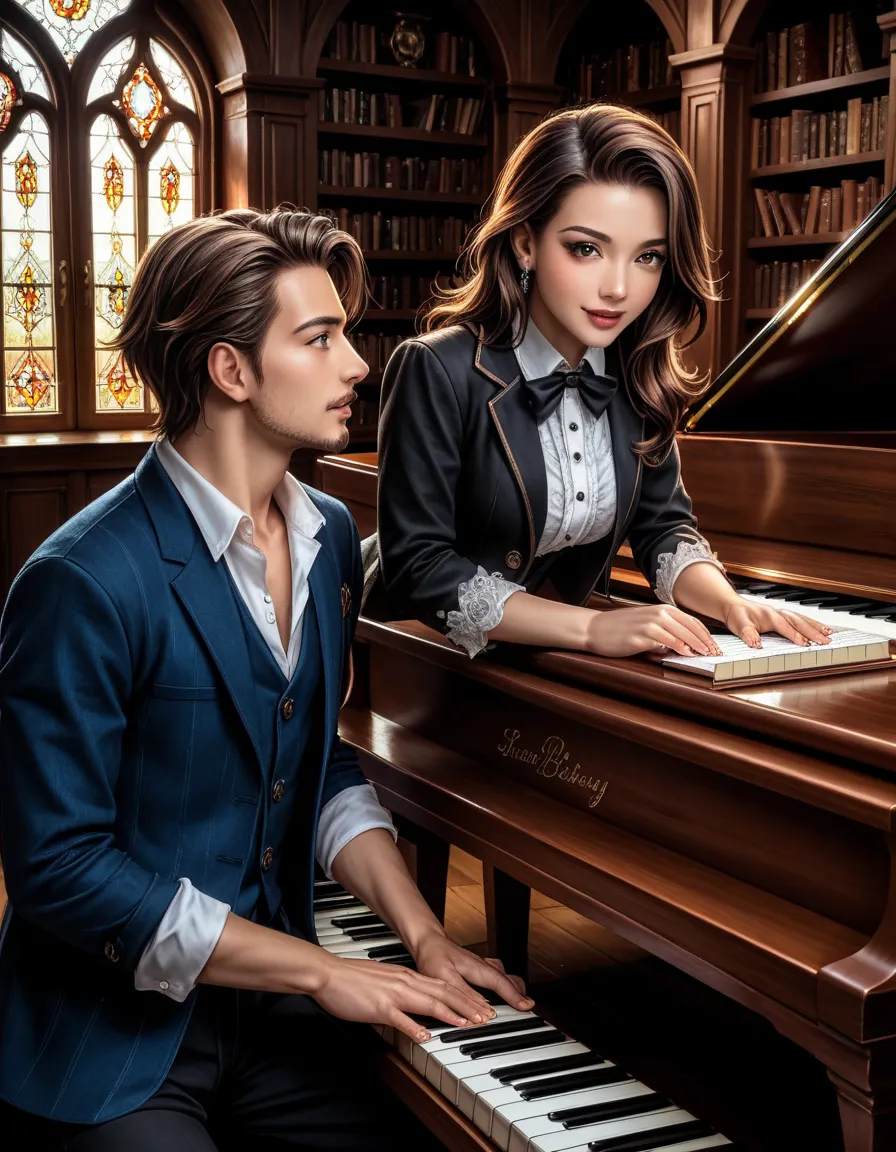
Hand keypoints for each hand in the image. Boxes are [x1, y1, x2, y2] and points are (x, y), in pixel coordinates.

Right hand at [313, 948, 501, 1042]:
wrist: (329, 974)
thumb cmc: (354, 979)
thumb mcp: (385, 981)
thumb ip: (403, 990)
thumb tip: (419, 1004)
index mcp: (407, 976)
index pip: (443, 985)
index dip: (465, 996)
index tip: (481, 1006)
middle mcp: (405, 982)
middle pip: (443, 992)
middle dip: (468, 1005)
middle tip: (486, 1016)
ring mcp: (393, 994)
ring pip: (429, 1003)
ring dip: (451, 1014)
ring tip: (469, 1024)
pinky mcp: (379, 1007)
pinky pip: (400, 1018)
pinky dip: (415, 1027)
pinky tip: (427, 1036)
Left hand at [413, 929, 532, 1012]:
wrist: (427, 940)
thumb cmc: (434, 957)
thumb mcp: (446, 978)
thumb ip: (465, 995)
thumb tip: (483, 1010)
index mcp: (478, 968)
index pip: (501, 983)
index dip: (515, 996)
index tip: (527, 1006)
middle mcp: (484, 965)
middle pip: (508, 979)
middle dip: (520, 993)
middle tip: (528, 1008)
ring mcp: (482, 965)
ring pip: (504, 975)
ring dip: (514, 987)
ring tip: (519, 1001)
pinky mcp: (478, 966)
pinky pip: (498, 974)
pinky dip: (505, 983)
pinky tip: (502, 989)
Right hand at [586, 604, 722, 658]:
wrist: (595, 628)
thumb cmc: (620, 628)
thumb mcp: (646, 624)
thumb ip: (665, 631)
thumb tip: (682, 645)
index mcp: (662, 609)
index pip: (692, 621)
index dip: (706, 634)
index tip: (714, 645)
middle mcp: (658, 613)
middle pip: (690, 627)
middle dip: (705, 641)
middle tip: (716, 652)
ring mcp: (650, 623)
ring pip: (681, 633)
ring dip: (696, 644)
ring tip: (705, 654)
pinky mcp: (641, 635)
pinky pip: (666, 641)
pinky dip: (679, 647)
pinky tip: (686, 653)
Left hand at [721, 597, 831, 649]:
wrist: (732, 605)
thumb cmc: (736, 615)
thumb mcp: (738, 625)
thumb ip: (747, 634)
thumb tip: (756, 644)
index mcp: (768, 615)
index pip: (785, 626)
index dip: (795, 635)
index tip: (805, 644)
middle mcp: (777, 613)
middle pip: (798, 622)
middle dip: (812, 631)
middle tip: (826, 641)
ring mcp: (781, 613)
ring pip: (802, 619)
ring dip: (815, 626)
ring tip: (829, 634)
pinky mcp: (782, 616)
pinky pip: (800, 619)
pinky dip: (811, 623)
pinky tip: (821, 628)